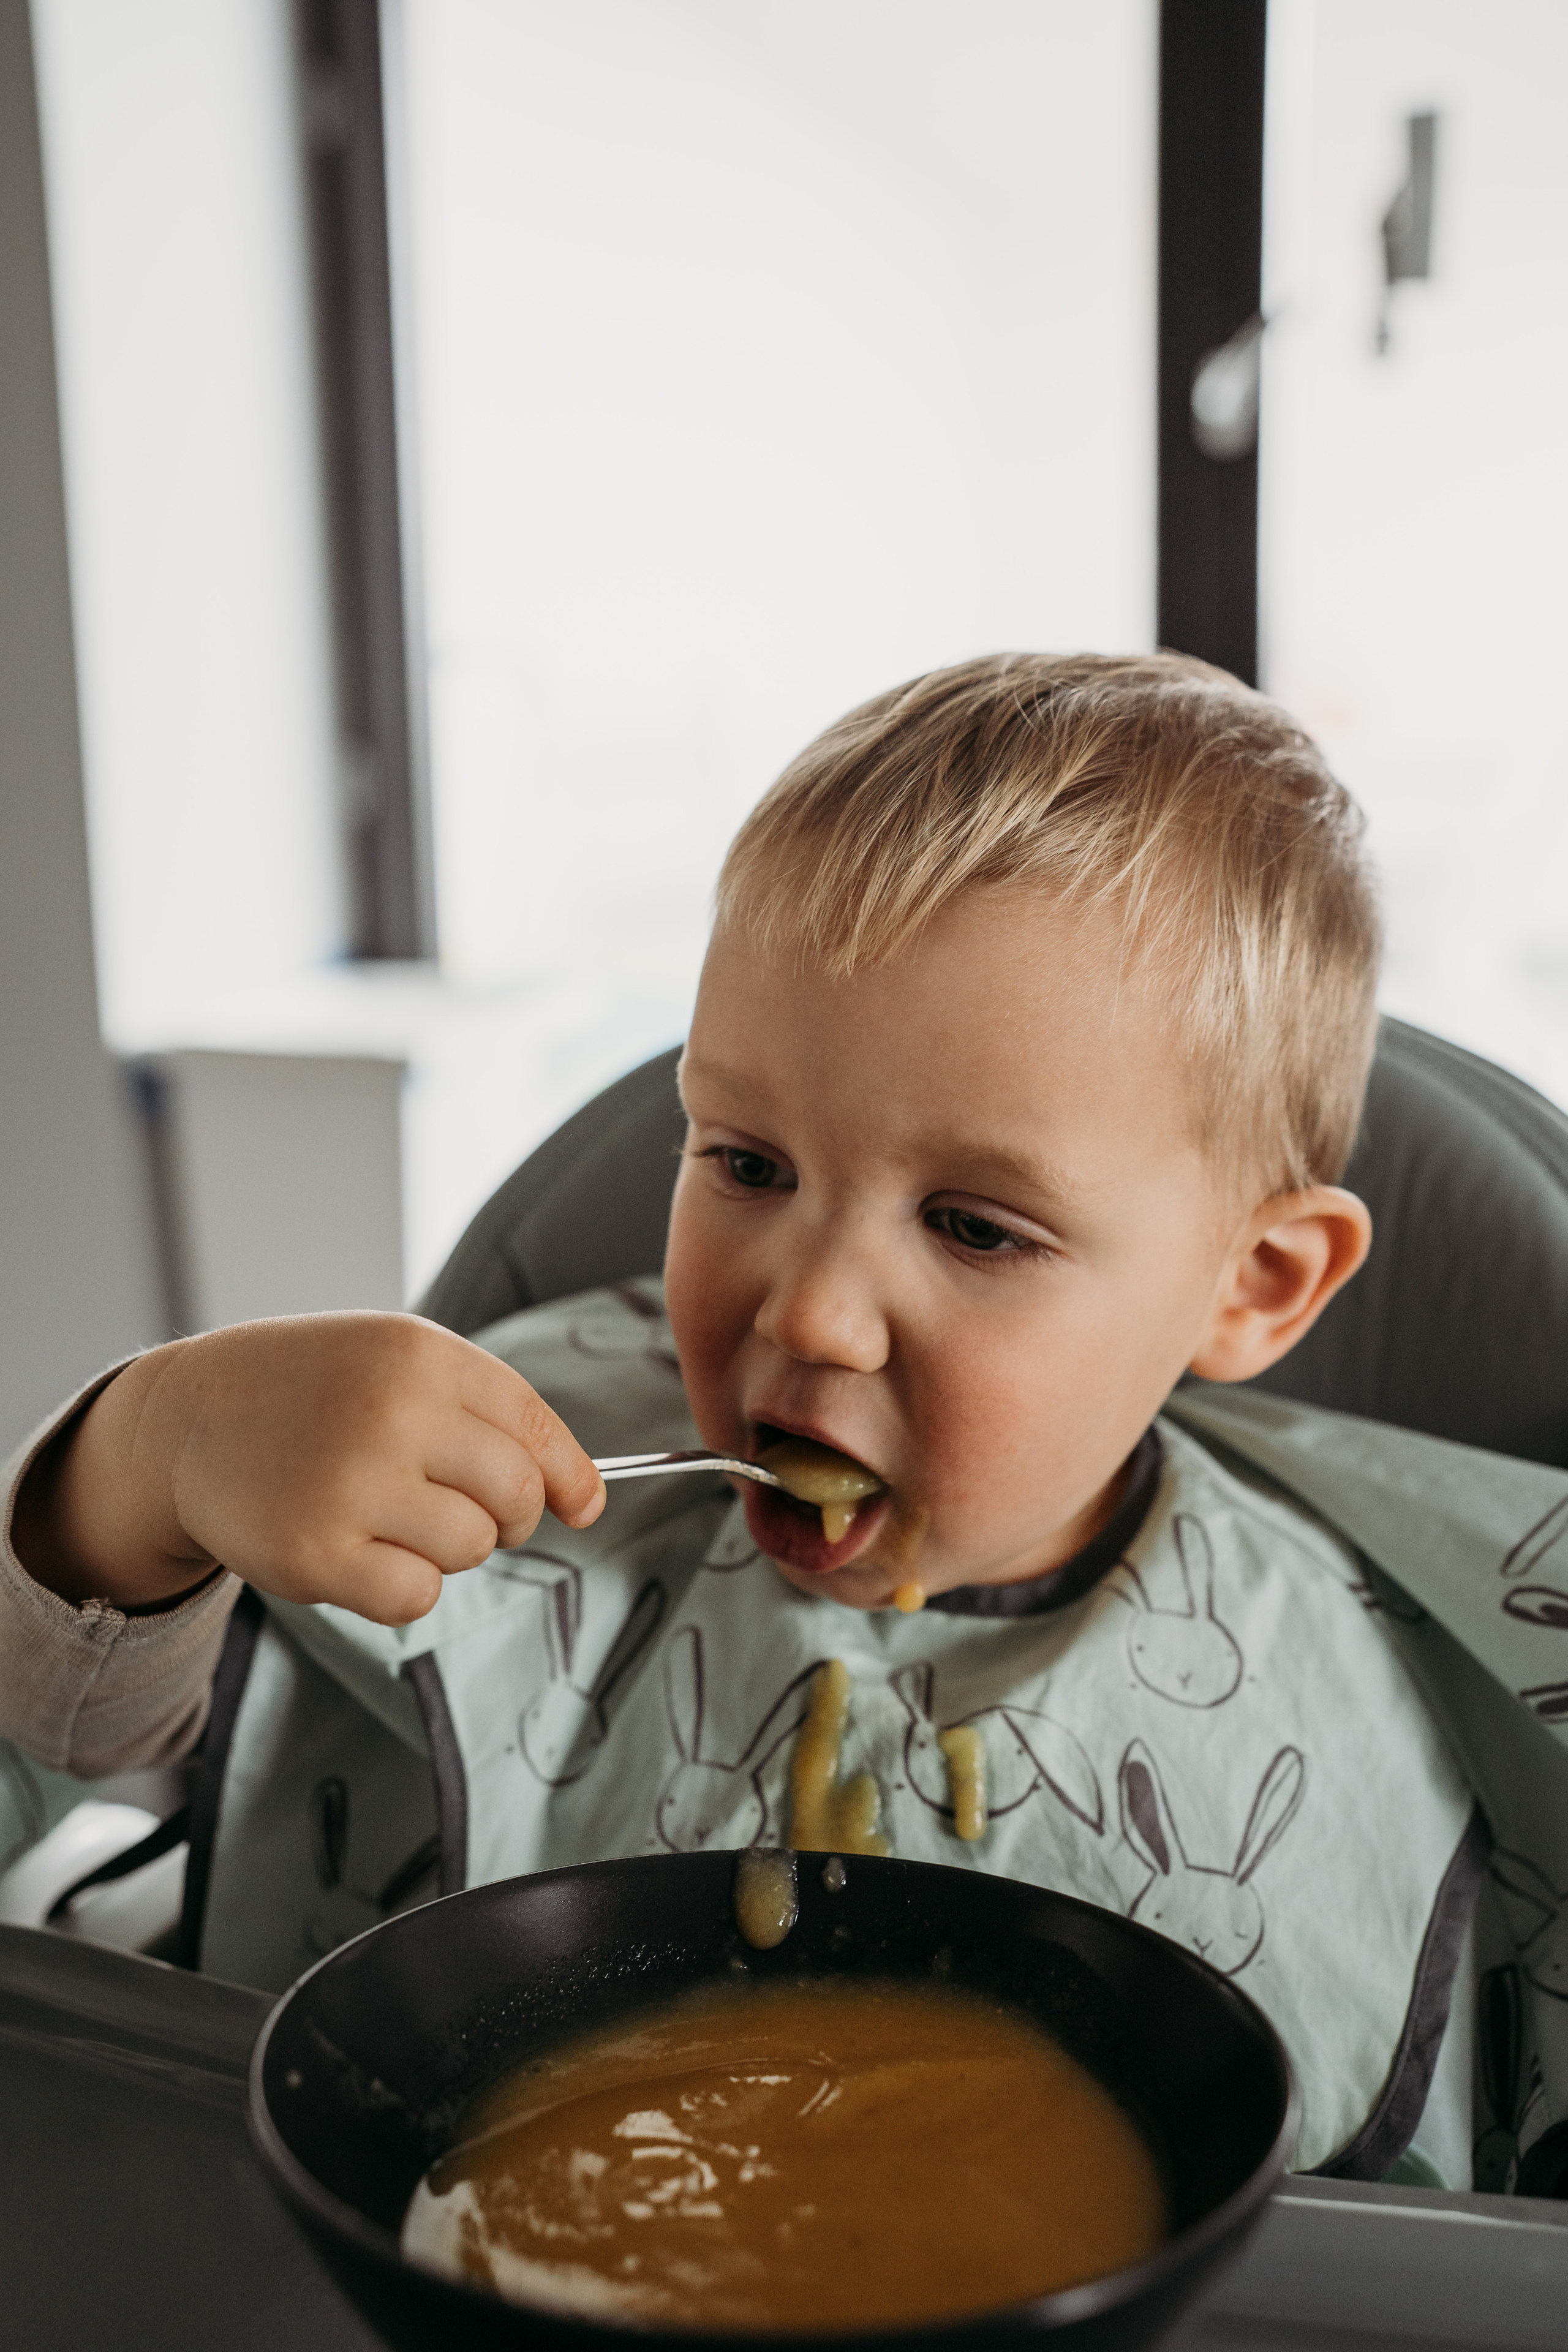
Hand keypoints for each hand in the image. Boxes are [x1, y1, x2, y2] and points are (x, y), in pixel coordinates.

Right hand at [12, 1314, 605, 1625]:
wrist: (190, 1418)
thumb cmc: (319, 1392)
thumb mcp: (401, 1363)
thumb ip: (496, 1417)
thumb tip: (589, 1502)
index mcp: (422, 1355)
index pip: (537, 1431)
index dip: (570, 1479)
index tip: (579, 1507)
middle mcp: (391, 1411)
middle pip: (517, 1496)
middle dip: (508, 1516)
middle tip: (462, 1509)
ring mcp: (349, 1483)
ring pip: (472, 1549)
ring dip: (448, 1548)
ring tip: (391, 1516)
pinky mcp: (313, 1553)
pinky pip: (415, 1597)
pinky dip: (402, 1587)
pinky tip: (358, 1549)